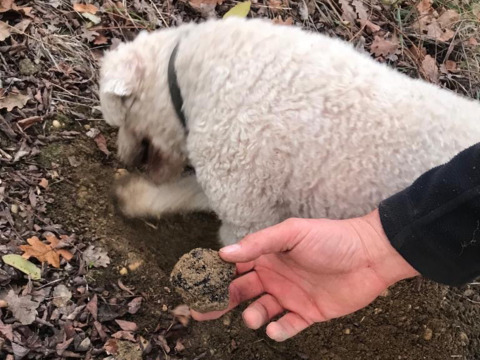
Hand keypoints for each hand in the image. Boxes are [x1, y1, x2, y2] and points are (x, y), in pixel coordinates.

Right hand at [191, 210, 417, 340]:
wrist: (370, 255)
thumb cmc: (331, 238)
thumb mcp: (292, 234)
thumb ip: (259, 243)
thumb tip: (223, 253)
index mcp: (267, 255)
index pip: (234, 266)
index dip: (215, 275)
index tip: (197, 284)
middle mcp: (274, 276)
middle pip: (240, 291)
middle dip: (221, 301)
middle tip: (204, 312)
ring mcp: (290, 295)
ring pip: (261, 310)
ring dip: (253, 316)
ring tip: (254, 317)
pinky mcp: (308, 313)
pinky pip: (287, 326)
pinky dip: (279, 331)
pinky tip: (276, 328)